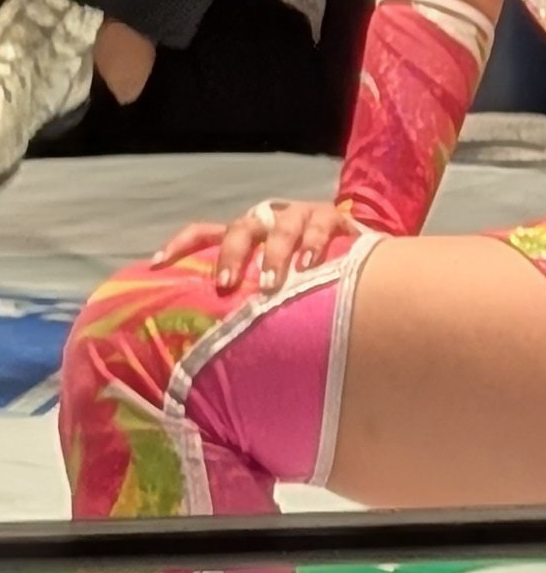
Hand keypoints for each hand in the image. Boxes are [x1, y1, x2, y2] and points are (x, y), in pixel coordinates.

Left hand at [153, 199, 359, 294]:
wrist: (362, 256)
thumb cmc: (307, 280)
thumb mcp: (273, 285)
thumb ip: (247, 304)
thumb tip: (211, 356)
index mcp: (247, 234)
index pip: (204, 232)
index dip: (180, 245)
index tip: (157, 266)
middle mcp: (269, 220)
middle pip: (241, 229)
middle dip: (231, 256)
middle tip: (225, 286)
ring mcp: (302, 216)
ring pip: (282, 229)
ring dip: (275, 254)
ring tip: (271, 284)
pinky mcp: (334, 219)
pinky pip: (321, 228)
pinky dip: (314, 245)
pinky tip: (310, 265)